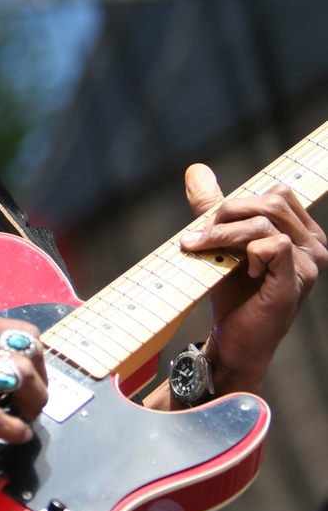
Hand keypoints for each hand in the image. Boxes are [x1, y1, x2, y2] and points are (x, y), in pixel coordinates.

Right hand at [0, 308, 46, 442]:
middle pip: (27, 354)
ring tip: (29, 417)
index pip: (22, 332)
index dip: (38, 358)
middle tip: (36, 400)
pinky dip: (12, 428)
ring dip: (33, 403)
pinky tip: (15, 435)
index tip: (36, 376)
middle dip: (41, 382)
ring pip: (17, 379)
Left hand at [179, 164, 327, 394]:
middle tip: (199, 235)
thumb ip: (212, 206)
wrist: (232, 340)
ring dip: (224, 232)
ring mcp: (310, 264)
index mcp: (303, 232)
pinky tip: (241, 270)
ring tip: (202, 248)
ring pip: (266, 222)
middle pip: (271, 201)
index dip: (242, 201)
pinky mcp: (296, 281)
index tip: (212, 220)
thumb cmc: (232, 292)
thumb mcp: (221, 241)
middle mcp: (315, 245)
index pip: (278, 192)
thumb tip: (195, 170)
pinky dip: (247, 251)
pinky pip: (272, 245)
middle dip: (228, 213)